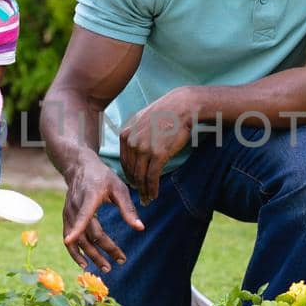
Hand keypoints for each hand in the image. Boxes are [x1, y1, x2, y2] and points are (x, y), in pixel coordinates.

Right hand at [61, 159, 142, 272]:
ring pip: (78, 239)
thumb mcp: (119, 188)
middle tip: (119, 262)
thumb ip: (128, 208)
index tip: (70, 241)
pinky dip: (75, 252)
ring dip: (90, 255)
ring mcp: (69, 213)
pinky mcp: (66, 218)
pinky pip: (68, 238)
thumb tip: (140, 228)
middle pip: (88, 233)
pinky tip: (85, 263)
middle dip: (102, 250)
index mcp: (89, 197)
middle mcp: (76, 207)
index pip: (84, 215)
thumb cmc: (102, 177)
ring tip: (105, 267)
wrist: (79, 167)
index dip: (77, 228)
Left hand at [118, 88, 196, 204]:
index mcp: (125, 134)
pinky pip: (152, 177)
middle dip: (136, 185)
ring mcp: (144, 149)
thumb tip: (132, 147)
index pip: (124, 161)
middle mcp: (132, 142)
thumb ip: (134, 134)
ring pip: (141, 177)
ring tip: (148, 198)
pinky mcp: (158, 155)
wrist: (181, 106)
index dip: (129, 175)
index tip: (134, 183)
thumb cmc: (165, 113)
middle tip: (141, 196)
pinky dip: (152, 189)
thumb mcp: (141, 120)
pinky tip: (154, 195)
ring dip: (144, 190)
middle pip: (131, 171)